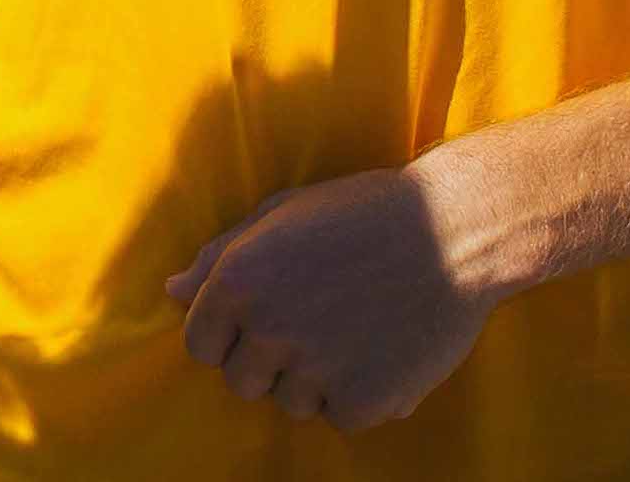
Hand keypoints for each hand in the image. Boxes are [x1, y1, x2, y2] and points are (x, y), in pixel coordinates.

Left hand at [163, 165, 501, 429]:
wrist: (456, 229)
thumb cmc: (364, 213)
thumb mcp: (282, 214)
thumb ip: (220, 256)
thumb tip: (173, 292)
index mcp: (237, 280)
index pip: (200, 345)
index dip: (231, 336)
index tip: (267, 319)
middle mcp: (267, 328)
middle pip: (241, 381)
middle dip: (270, 361)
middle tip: (317, 322)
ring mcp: (315, 369)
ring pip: (291, 403)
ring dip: (315, 380)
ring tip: (354, 330)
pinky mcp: (362, 400)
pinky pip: (340, 417)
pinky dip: (358, 395)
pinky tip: (382, 350)